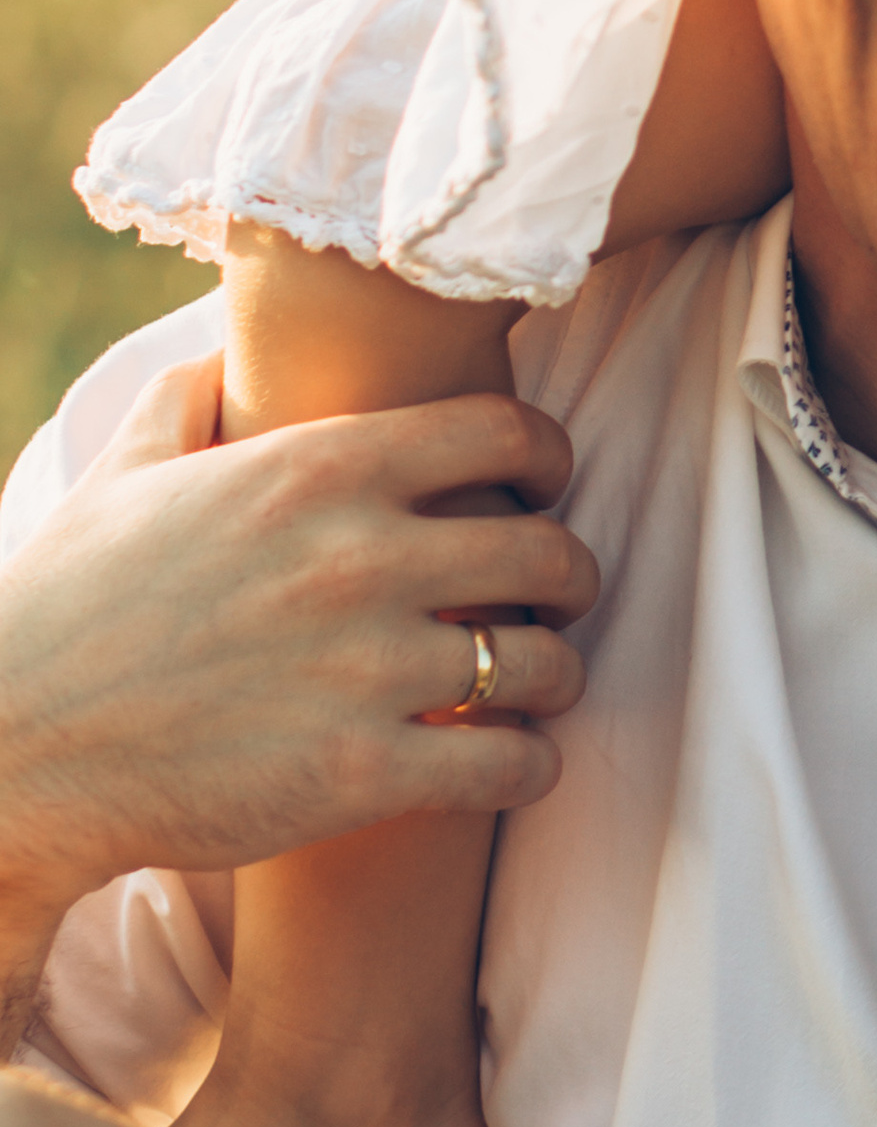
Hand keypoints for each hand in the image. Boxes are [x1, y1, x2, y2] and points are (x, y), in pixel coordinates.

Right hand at [0, 360, 597, 934]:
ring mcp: (366, 666)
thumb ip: (189, 398)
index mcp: (320, 468)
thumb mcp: (125, 474)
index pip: (509, 431)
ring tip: (537, 685)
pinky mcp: (359, 773)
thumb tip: (222, 354)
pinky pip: (508, 763)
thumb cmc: (64, 608)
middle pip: (550, 550)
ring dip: (556, 674)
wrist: (14, 750)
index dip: (549, 459)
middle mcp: (360, 555)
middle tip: (556, 598)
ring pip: (543, 661)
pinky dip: (528, 766)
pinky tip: (512, 764)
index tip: (548, 486)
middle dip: (570, 576)